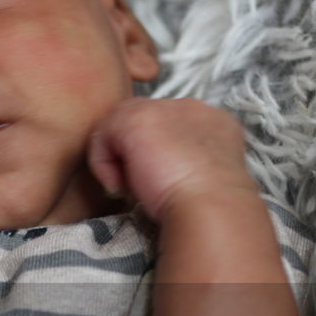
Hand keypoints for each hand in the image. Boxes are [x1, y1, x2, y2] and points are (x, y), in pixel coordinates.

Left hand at [87, 97, 257, 223]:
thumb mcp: (202, 178)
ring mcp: (162, 108)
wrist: (211, 206)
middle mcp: (190, 108)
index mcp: (213, 123)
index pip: (172, 128)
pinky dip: (104, 165)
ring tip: (132, 189)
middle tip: (142, 187)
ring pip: (121, 126)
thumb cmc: (209, 207)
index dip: (158, 154)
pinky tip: (121, 187)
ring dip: (119, 160)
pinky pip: (102, 135)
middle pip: (146, 122)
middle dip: (136, 153)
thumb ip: (183, 163)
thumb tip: (151, 170)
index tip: (158, 183)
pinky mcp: (136, 118)